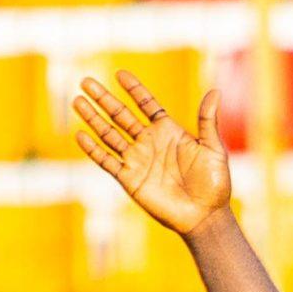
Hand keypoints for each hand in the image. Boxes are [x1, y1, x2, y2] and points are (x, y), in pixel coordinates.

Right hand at [73, 72, 231, 237]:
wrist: (204, 217)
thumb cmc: (214, 184)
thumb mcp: (213, 149)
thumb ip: (207, 121)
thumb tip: (215, 91)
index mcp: (168, 131)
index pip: (146, 104)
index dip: (134, 89)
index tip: (120, 74)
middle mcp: (149, 142)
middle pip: (121, 115)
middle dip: (104, 99)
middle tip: (86, 81)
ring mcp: (138, 160)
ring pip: (109, 134)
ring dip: (93, 118)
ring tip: (77, 101)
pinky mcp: (130, 180)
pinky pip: (107, 161)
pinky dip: (93, 150)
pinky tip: (80, 135)